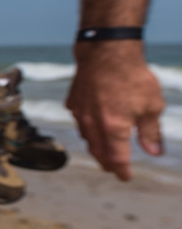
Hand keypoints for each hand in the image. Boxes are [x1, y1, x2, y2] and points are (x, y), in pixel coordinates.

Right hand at [66, 41, 163, 180]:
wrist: (107, 52)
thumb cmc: (132, 77)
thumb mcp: (152, 106)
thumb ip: (151, 132)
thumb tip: (154, 152)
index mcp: (114, 129)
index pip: (117, 159)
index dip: (122, 171)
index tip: (126, 177)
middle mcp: (94, 126)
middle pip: (99, 153)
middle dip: (108, 163)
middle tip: (114, 169)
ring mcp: (81, 115)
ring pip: (87, 140)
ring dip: (96, 149)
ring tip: (104, 151)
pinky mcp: (74, 103)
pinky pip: (80, 122)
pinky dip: (88, 130)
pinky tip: (93, 125)